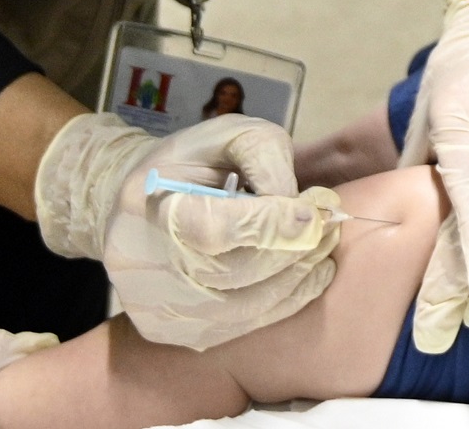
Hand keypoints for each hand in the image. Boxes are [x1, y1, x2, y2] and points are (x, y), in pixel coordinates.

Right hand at [35, 113, 338, 349]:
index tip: (313, 213)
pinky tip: (301, 277)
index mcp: (149, 205)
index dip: (271, 225)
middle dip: (292, 250)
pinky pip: (236, 330)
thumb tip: (299, 207)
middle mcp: (141, 264)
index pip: (215, 230)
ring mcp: (153, 306)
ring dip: (294, 279)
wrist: (140, 206)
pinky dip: (278, 304)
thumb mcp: (230, 136)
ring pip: (241, 309)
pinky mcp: (169, 332)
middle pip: (234, 273)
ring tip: (320, 251)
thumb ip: (266, 159)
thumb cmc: (193, 164)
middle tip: (328, 228)